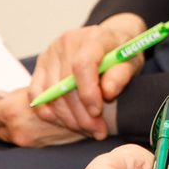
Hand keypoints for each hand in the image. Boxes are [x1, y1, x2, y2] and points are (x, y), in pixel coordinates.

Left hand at [0, 88, 85, 147]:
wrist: (99, 113)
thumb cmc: (71, 92)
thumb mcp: (41, 81)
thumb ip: (19, 91)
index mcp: (14, 111)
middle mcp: (17, 129)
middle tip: (5, 103)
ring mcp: (27, 141)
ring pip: (5, 133)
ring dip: (11, 123)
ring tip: (23, 111)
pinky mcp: (37, 147)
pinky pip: (20, 138)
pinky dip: (24, 129)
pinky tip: (35, 119)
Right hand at [29, 12, 146, 138]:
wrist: (111, 40)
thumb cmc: (122, 51)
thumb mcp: (132, 61)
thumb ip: (122, 75)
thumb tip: (108, 92)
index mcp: (94, 37)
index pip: (82, 65)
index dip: (88, 92)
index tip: (97, 112)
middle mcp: (68, 41)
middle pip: (65, 85)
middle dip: (81, 115)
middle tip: (97, 131)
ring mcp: (51, 52)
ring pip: (51, 94)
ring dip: (68, 118)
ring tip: (87, 128)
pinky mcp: (41, 63)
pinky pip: (36, 94)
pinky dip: (49, 112)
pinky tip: (65, 121)